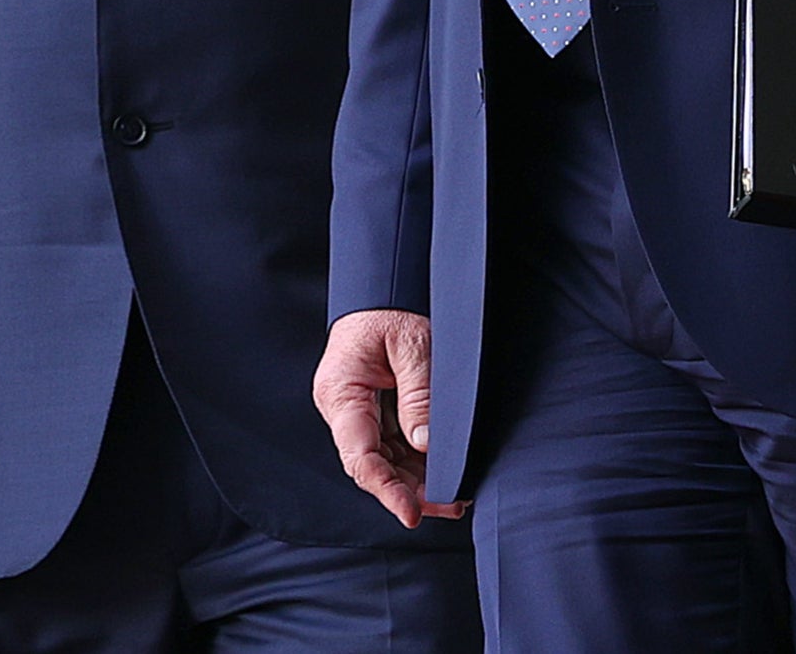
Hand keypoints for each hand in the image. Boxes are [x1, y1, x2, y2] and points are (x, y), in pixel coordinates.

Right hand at [313, 309, 467, 527]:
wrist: (386, 282)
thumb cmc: (392, 305)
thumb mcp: (412, 345)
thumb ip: (418, 395)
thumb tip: (426, 445)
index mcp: (341, 392)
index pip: (360, 456)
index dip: (387, 490)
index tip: (411, 513)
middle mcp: (344, 407)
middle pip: (373, 465)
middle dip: (410, 491)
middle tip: (450, 506)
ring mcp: (358, 409)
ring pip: (385, 459)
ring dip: (417, 480)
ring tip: (454, 496)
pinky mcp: (374, 407)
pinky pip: (393, 443)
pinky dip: (417, 461)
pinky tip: (442, 471)